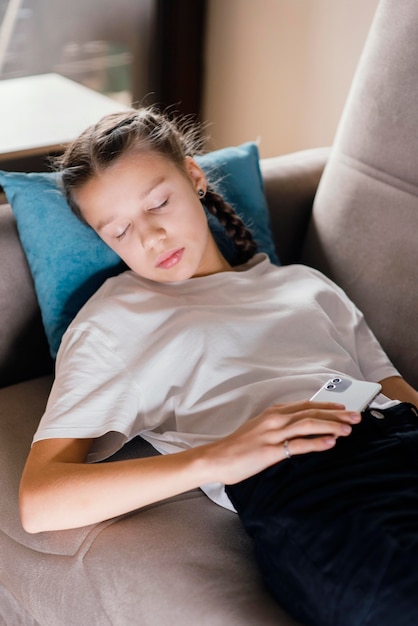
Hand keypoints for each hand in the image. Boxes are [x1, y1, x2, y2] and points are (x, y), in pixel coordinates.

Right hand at [205, 400, 360, 484]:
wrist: (217, 458)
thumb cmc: (237, 446)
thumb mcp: (259, 428)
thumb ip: (278, 426)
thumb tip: (297, 429)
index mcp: (273, 412)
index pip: (306, 405)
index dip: (327, 405)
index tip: (344, 408)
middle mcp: (275, 419)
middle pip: (312, 412)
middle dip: (337, 413)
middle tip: (356, 416)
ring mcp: (273, 434)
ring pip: (308, 424)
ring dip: (331, 425)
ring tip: (348, 428)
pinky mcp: (271, 450)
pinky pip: (299, 445)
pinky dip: (317, 442)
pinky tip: (331, 442)